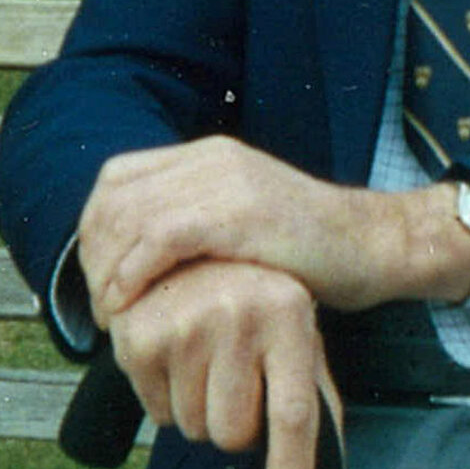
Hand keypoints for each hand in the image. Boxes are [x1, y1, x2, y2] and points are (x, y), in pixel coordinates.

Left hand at [73, 136, 469, 317]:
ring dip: (108, 270)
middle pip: (115, 196)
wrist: (375, 246)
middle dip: (94, 253)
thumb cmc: (314, 251)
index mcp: (209, 155)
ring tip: (112, 313)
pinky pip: (161, 238)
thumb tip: (142, 260)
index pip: (118, 178)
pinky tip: (131, 304)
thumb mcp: (246, 222)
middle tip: (99, 304)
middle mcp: (212, 158)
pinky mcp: (240, 214)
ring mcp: (227, 182)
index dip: (95, 228)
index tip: (97, 277)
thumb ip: (199, 225)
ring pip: (130, 217)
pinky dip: (134, 273)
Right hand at [105, 257, 346, 468]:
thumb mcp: (298, 334)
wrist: (191, 250)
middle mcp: (237, 316)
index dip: (289, 466)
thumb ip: (314, 400)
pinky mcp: (139, 337)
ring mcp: (183, 325)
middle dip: (239, 429)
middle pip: (233, 433)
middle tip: (240, 387)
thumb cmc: (257, 302)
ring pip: (194, 428)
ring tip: (209, 365)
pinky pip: (157, 414)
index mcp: (288, 316)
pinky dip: (169, 401)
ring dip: (203, 413)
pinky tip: (180, 360)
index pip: (292, 410)